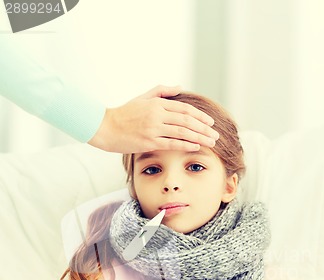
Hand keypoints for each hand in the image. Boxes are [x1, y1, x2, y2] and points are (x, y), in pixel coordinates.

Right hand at [88, 85, 218, 152]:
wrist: (104, 127)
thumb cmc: (123, 113)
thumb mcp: (142, 97)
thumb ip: (161, 91)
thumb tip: (180, 87)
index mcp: (157, 104)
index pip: (184, 109)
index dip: (200, 116)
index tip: (210, 122)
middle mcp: (157, 114)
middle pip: (187, 121)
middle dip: (204, 128)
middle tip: (216, 135)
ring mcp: (153, 128)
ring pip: (182, 132)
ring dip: (199, 137)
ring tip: (211, 142)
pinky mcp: (148, 142)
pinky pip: (172, 143)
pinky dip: (186, 144)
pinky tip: (196, 147)